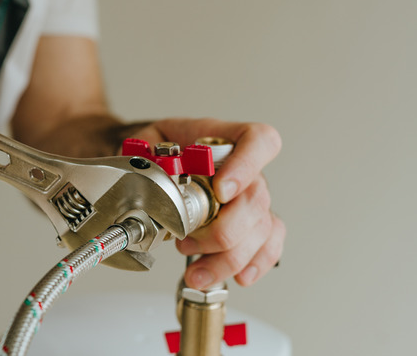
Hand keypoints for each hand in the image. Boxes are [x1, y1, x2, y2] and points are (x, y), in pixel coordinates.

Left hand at [128, 118, 284, 288]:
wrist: (159, 159)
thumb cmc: (163, 149)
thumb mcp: (148, 140)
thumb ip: (146, 151)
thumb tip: (148, 171)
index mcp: (224, 140)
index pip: (257, 140)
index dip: (246, 166)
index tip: (222, 190)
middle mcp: (246, 169)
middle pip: (256, 198)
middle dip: (222, 231)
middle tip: (188, 243)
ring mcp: (252, 197)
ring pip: (261, 229)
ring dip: (228, 257)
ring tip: (196, 272)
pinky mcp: (253, 223)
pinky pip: (269, 243)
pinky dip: (256, 263)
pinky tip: (239, 276)